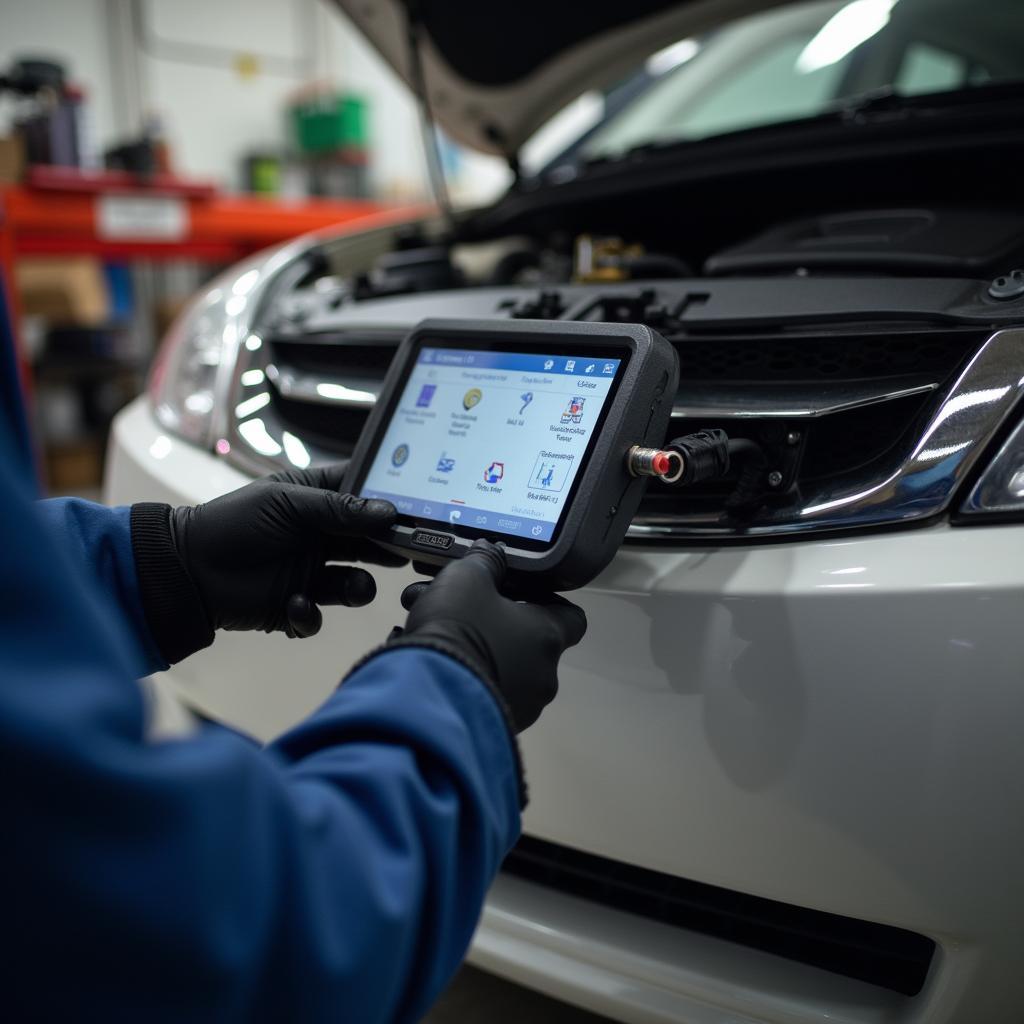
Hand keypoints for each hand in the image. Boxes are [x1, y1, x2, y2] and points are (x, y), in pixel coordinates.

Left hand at [170, 465, 404, 638]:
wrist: (186, 570)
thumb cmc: (232, 523)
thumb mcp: (287, 505)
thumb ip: (339, 509)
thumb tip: (389, 512)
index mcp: (316, 501)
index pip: (364, 495)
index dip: (391, 500)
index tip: (418, 508)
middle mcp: (319, 537)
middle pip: (370, 542)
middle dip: (388, 549)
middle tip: (409, 553)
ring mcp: (309, 572)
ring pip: (355, 584)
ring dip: (358, 587)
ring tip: (354, 587)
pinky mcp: (294, 606)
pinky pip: (318, 617)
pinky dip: (309, 615)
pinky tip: (294, 604)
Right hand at [394, 540, 586, 731]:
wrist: (426, 693)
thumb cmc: (459, 628)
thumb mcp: (467, 578)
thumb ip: (485, 561)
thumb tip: (491, 551)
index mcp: (548, 636)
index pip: (573, 617)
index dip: (549, 601)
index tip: (520, 594)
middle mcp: (544, 676)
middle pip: (529, 643)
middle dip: (497, 625)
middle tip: (461, 612)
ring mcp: (522, 707)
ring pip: (503, 669)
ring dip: (478, 651)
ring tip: (436, 636)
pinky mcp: (494, 728)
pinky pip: (485, 693)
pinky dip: (466, 678)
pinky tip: (433, 663)